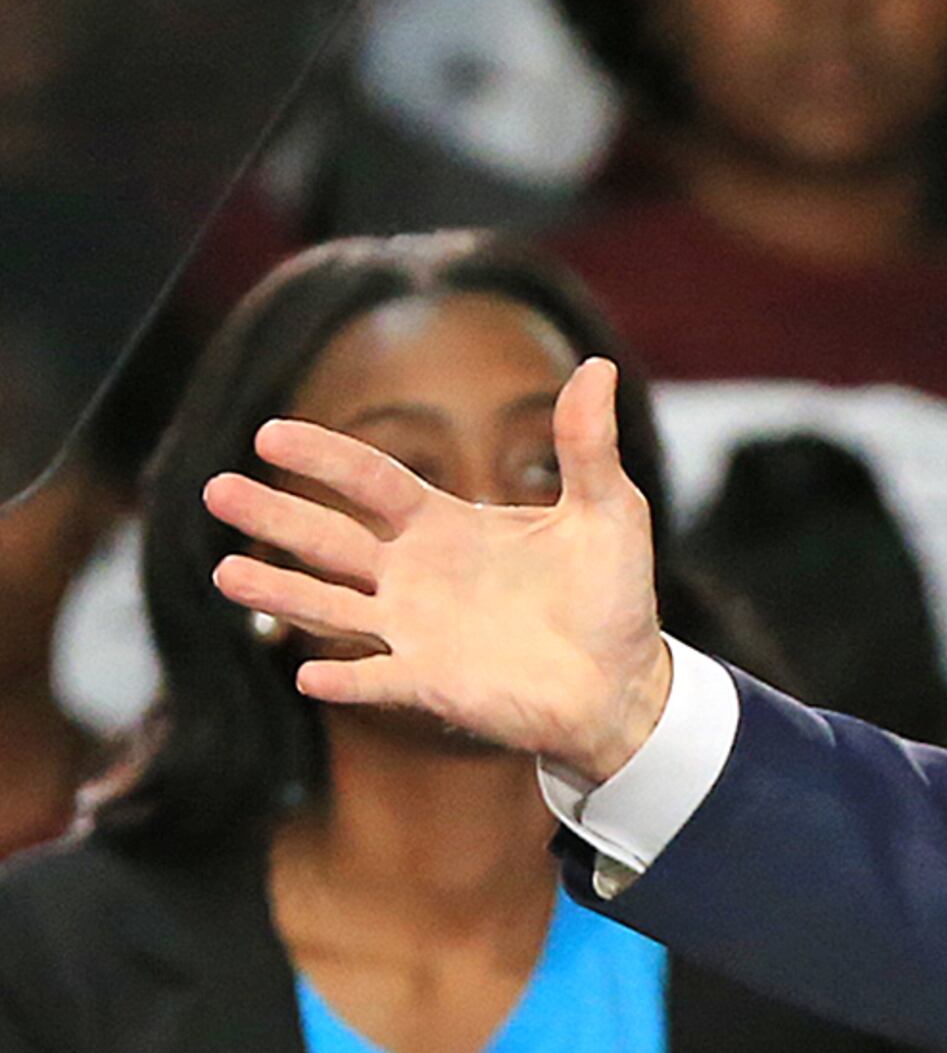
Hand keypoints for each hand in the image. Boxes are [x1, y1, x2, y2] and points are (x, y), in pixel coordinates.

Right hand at [204, 358, 674, 782]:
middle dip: (275, 515)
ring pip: (331, 608)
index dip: (324, 457)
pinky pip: (376, 681)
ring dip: (281, 593)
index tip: (268, 433)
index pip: (372, 481)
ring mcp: (415, 632)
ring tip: (224, 574)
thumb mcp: (609, 509)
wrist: (624, 681)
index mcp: (447, 525)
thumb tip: (598, 367)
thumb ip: (588, 445)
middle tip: (215, 490)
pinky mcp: (431, 685)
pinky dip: (346, 677)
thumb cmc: (612, 594)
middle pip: (330, 539)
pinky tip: (308, 672)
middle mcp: (415, 575)